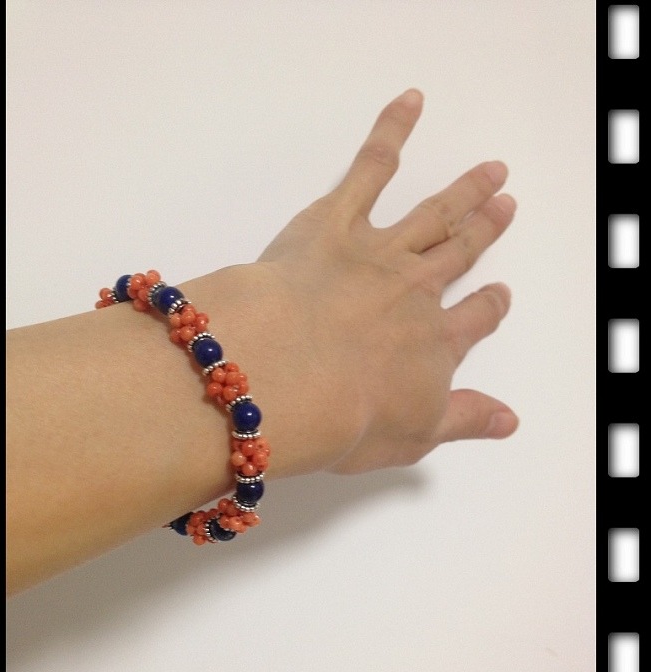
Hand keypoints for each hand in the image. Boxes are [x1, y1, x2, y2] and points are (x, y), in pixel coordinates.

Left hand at [187, 89, 517, 476]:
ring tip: (489, 172)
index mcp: (433, 346)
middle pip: (459, 256)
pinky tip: (410, 103)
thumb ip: (462, 420)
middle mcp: (416, 294)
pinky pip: (369, 169)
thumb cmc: (346, 420)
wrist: (291, 377)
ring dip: (463, 192)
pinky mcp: (335, 221)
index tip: (500, 294)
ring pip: (432, 215)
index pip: (472, 323)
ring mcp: (379, 252)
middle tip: (505, 205)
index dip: (489, 307)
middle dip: (484, 232)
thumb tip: (510, 420)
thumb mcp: (411, 438)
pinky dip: (391, 131)